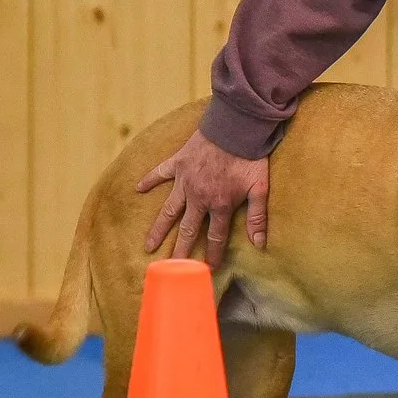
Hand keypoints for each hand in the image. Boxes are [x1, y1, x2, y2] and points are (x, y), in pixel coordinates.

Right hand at [136, 129, 268, 265]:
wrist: (235, 126)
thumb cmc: (250, 157)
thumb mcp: (260, 188)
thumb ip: (258, 217)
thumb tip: (259, 244)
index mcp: (220, 205)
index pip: (216, 236)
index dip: (213, 255)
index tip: (208, 270)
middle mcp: (199, 197)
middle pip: (188, 229)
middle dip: (180, 251)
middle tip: (170, 268)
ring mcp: (185, 181)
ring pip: (169, 210)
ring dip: (158, 228)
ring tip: (148, 245)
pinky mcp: (178, 163)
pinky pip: (159, 173)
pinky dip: (149, 180)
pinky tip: (137, 188)